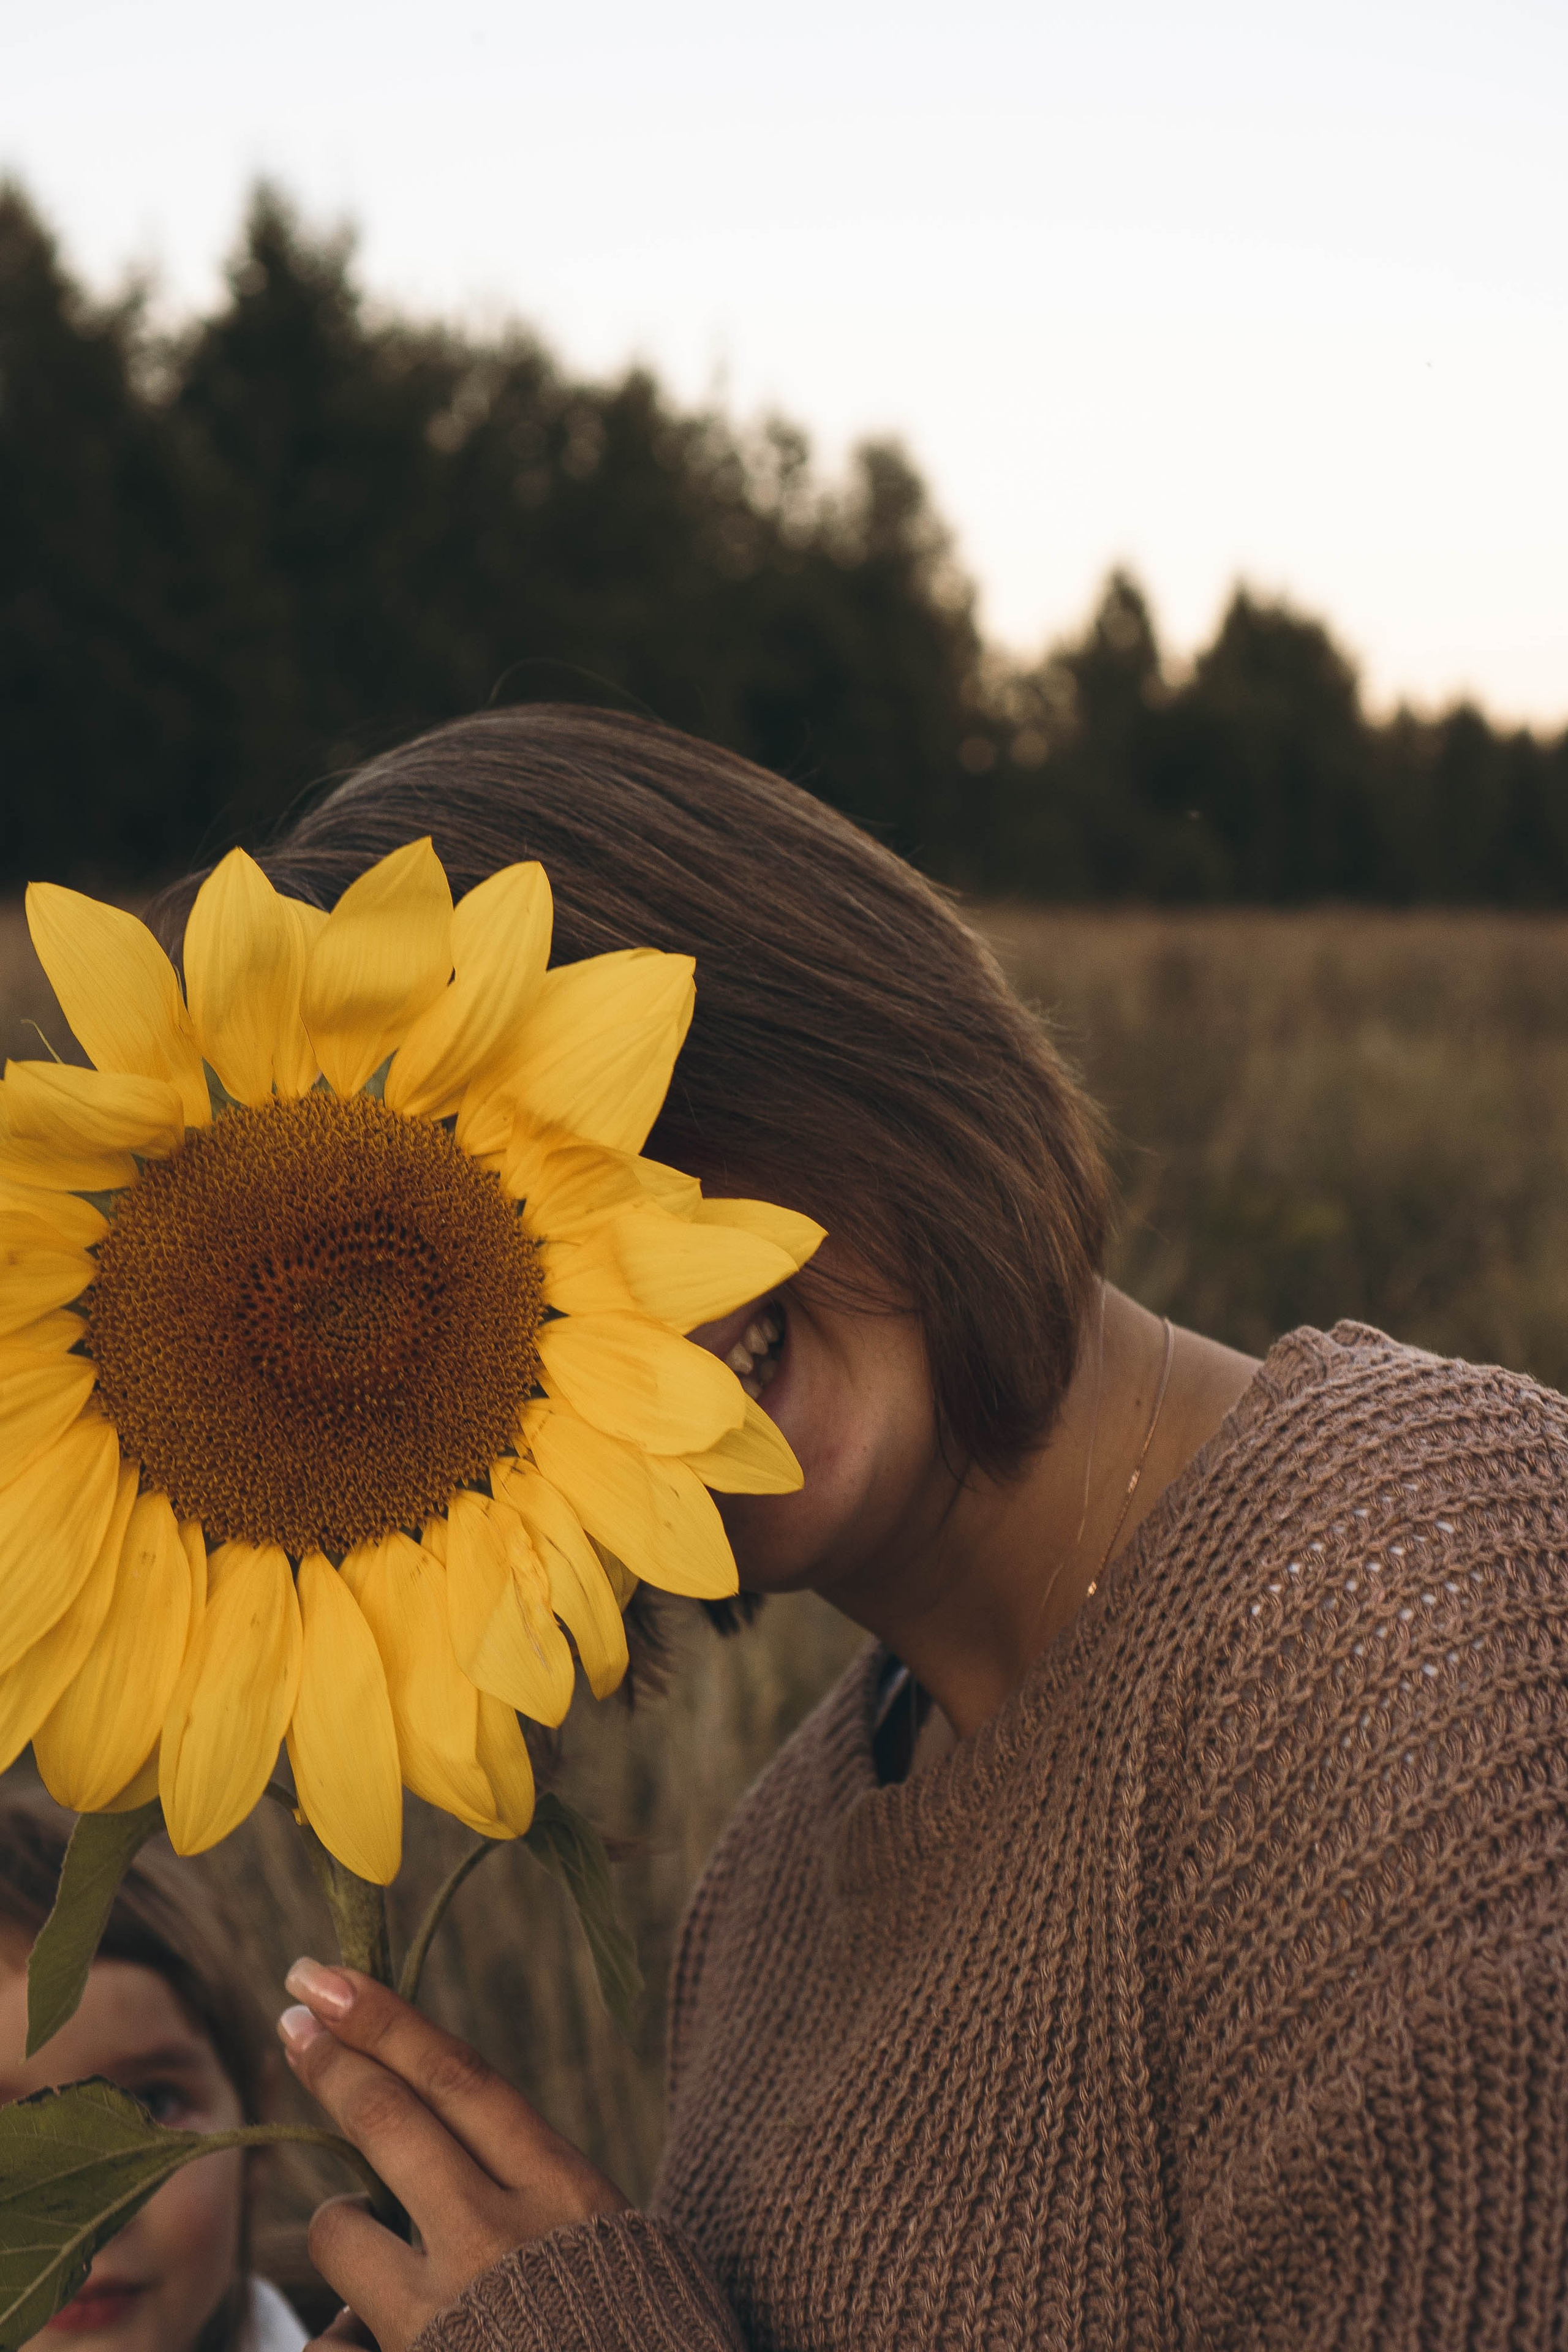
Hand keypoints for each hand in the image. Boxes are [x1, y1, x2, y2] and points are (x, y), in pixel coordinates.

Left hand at [278, 1958, 630, 2351]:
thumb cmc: (645, 2340)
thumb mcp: (615, 2252)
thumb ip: (545, 2200)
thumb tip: (477, 2147)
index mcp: (567, 2192)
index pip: (463, 2077)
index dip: (390, 2021)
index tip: (333, 1978)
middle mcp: (507, 2234)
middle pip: (395, 2121)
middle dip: (334, 2059)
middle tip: (292, 2009)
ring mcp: (453, 2307)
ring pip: (342, 2228)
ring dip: (334, 2222)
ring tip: (352, 2232)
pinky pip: (341, 2323)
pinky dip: (344, 2320)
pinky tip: (365, 2327)